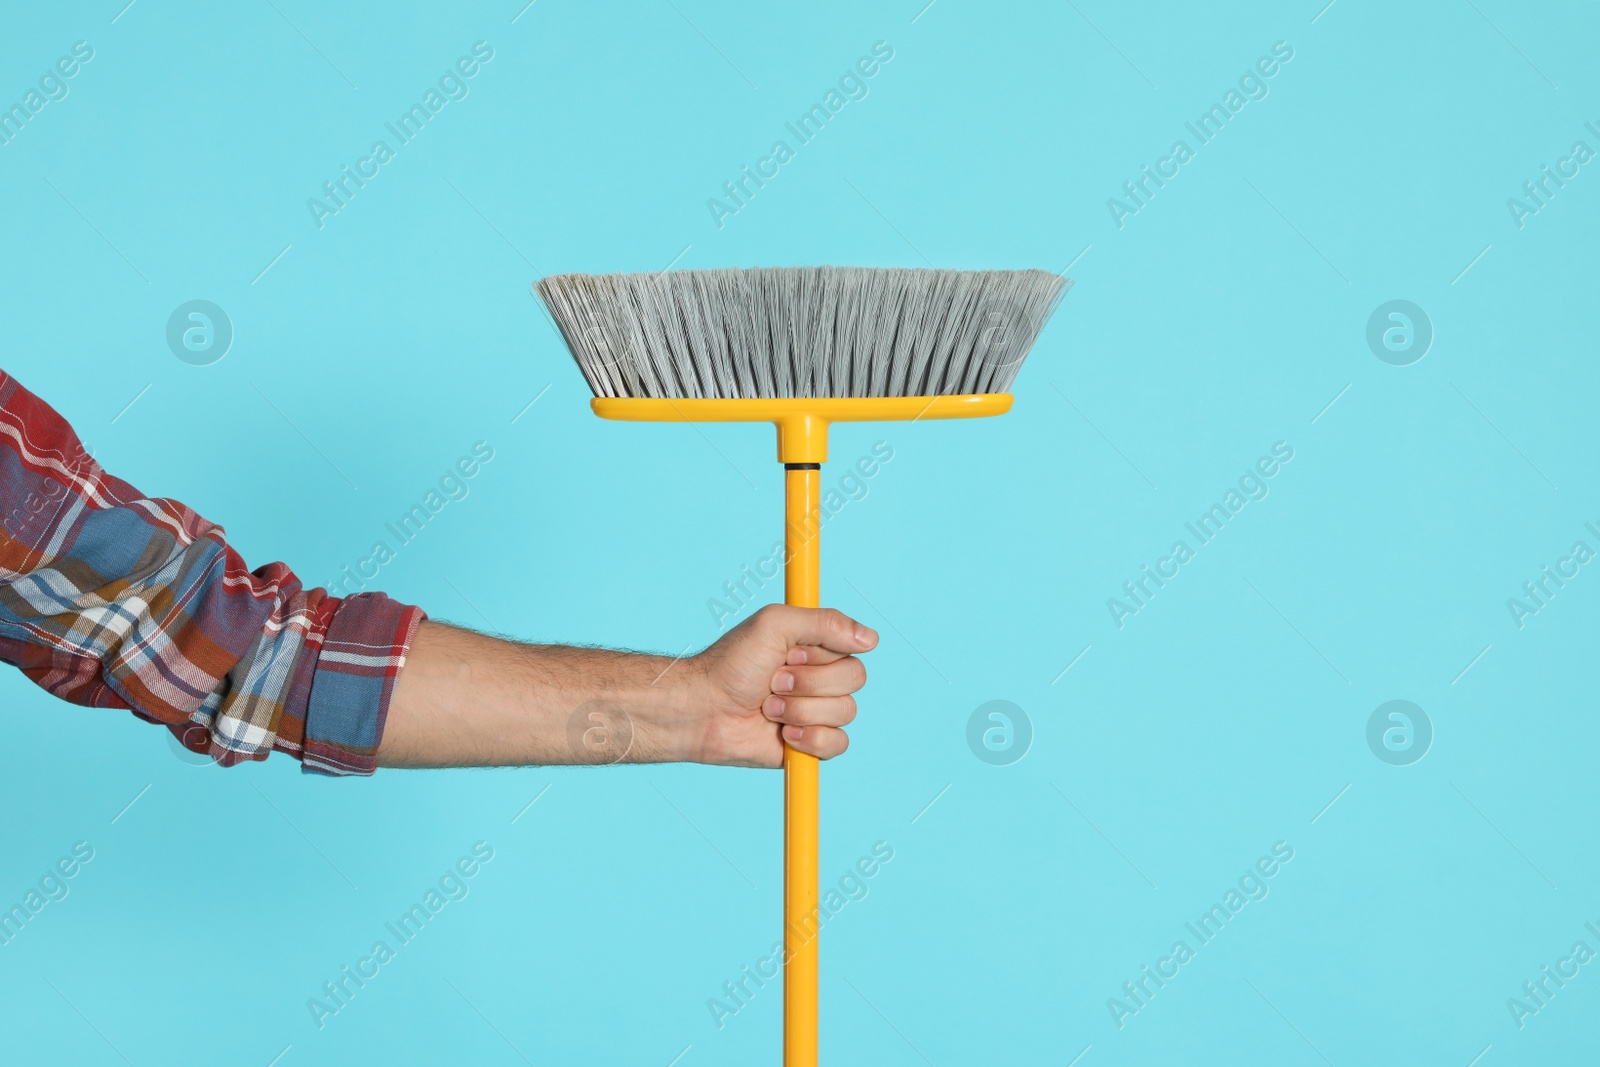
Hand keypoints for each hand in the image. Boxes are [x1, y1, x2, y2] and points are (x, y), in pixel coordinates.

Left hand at [686, 605, 878, 766]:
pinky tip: (783, 734)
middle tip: (773, 682)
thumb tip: (872, 639)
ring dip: (802, 710)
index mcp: (816, 645)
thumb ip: (826, 623)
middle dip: (810, 683)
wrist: (704, 710)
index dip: (822, 653)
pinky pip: (838, 744)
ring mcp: (817, 710)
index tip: (791, 652)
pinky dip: (811, 739)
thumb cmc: (731, 663)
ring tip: (768, 708)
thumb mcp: (776, 625)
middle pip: (855, 679)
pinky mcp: (810, 743)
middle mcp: (821, 676)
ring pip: (846, 712)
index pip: (853, 647)